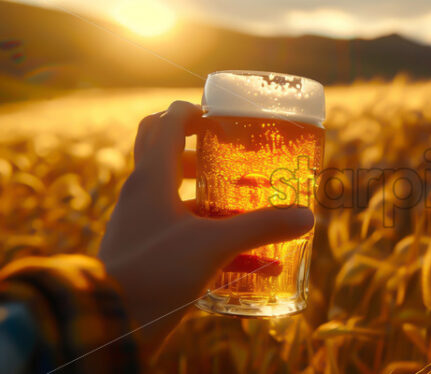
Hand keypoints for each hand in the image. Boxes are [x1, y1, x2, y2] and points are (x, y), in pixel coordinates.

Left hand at [98, 101, 313, 354]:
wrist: (111, 324)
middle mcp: (141, 194)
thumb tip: (305, 217)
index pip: (169, 123)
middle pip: (164, 151)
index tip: (223, 117)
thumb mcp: (214, 246)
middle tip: (229, 155)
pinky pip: (182, 234)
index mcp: (151, 177)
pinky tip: (246, 263)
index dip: (195, 112)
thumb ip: (260, 228)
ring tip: (243, 206)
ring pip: (176, 196)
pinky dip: (211, 239)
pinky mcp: (145, 251)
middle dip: (200, 150)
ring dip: (209, 197)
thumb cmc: (156, 272)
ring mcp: (140, 223)